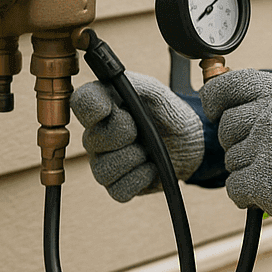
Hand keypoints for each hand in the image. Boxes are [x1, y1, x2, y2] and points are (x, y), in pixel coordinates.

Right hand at [70, 71, 204, 200]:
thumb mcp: (156, 92)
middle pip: (93, 140)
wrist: (192, 141)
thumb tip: (113, 80)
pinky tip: (151, 167)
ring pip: (103, 170)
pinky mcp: (117, 185)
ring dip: (134, 159)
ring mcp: (104, 162)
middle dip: (125, 135)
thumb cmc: (169, 113)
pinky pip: (118, 190)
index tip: (112, 108)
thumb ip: (134, 83)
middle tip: (141, 130)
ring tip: (148, 150)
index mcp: (102, 107)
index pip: (80, 103)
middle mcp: (96, 135)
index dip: (93, 108)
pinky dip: (140, 179)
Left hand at [201, 69, 271, 243]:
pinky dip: (248, 195)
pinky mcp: (261, 181)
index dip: (215, 98)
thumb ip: (271, 100)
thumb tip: (225, 98)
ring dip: (249, 171)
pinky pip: (233, 187)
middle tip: (267, 153)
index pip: (229, 85)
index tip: (215, 110)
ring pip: (231, 159)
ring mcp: (266, 148)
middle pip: (226, 126)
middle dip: (238, 143)